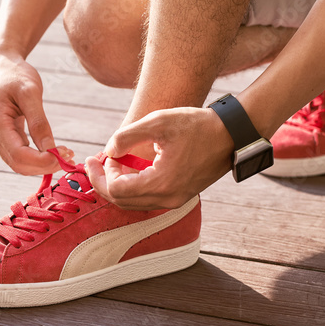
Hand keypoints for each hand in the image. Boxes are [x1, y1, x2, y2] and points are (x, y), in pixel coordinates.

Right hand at [0, 53, 72, 174]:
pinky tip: (53, 151)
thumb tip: (51, 149)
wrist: (1, 65)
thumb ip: (39, 122)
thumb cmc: (16, 74)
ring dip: (41, 164)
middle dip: (44, 166)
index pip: (19, 154)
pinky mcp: (2, 136)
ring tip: (64, 155)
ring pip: (18, 163)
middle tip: (69, 158)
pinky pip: (18, 154)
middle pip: (18, 164)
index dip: (42, 161)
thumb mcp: (31, 93)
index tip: (65, 155)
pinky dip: (36, 157)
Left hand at [84, 107, 232, 209]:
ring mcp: (174, 200)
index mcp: (162, 183)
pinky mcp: (179, 196)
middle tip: (93, 163)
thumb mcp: (158, 122)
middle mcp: (168, 198)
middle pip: (121, 201)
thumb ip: (127, 136)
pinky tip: (128, 169)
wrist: (231, 134)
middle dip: (103, 182)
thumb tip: (108, 150)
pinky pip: (147, 199)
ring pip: (133, 203)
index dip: (103, 173)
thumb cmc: (197, 125)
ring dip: (117, 186)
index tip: (103, 155)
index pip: (117, 190)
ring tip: (109, 164)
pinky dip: (132, 187)